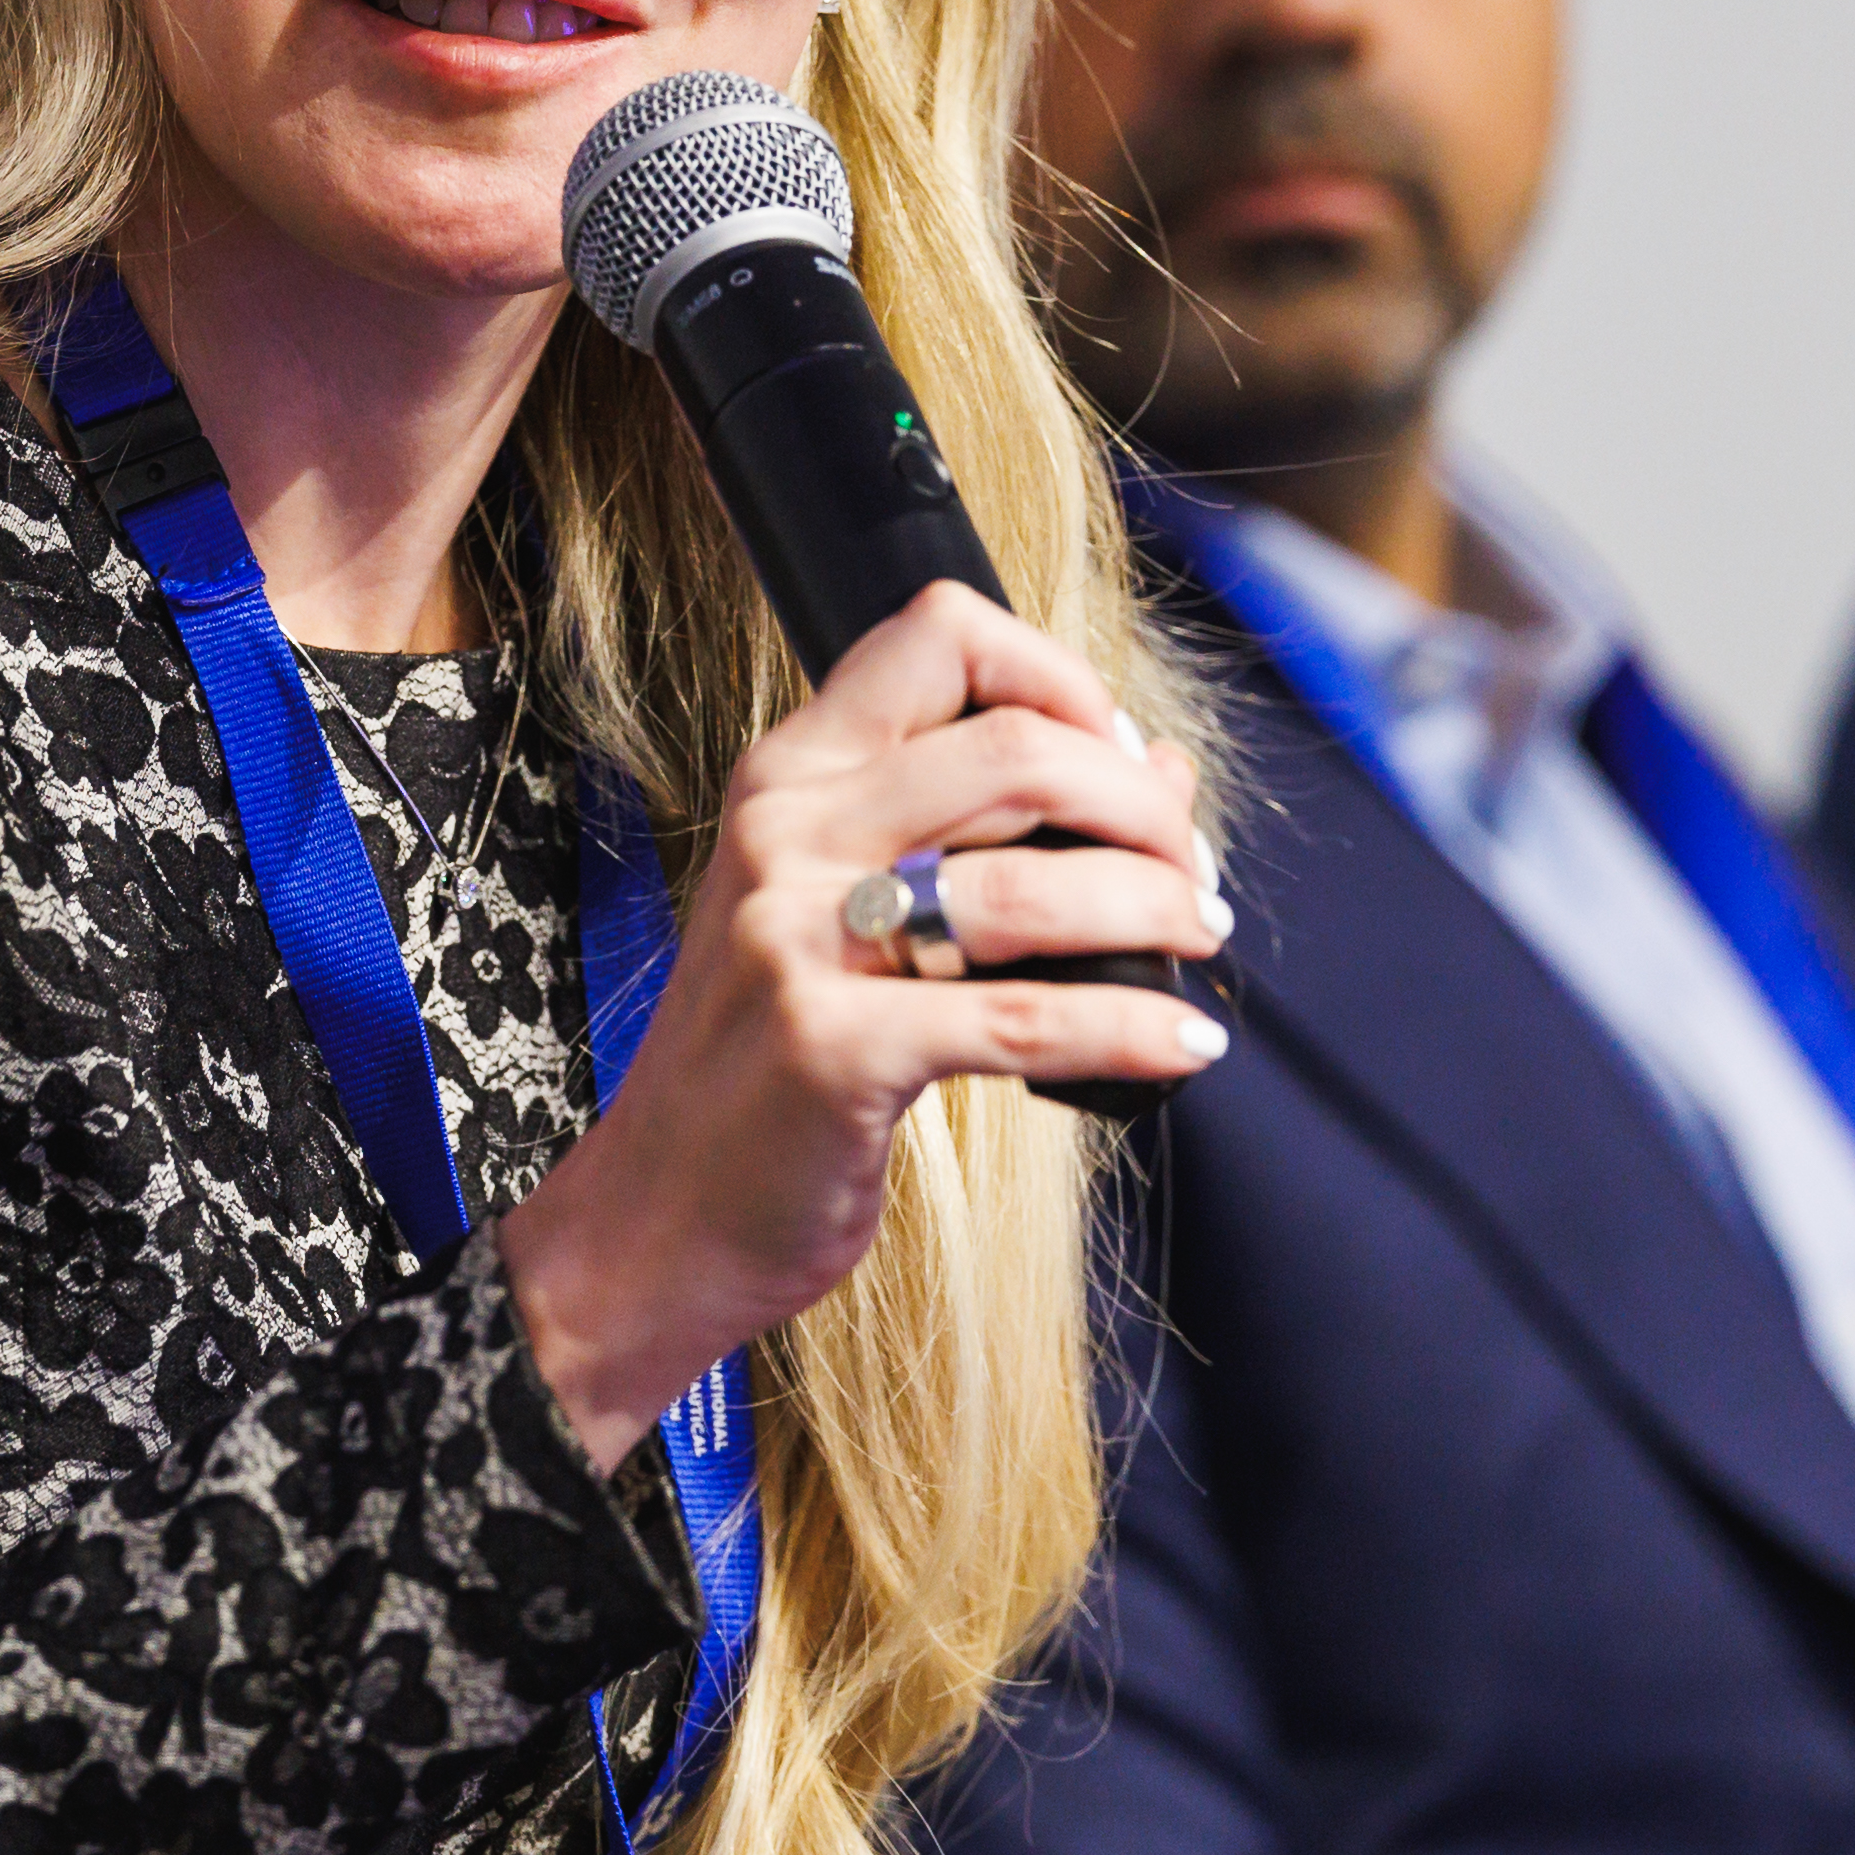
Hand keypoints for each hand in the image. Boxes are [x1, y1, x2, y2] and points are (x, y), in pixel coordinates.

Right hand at [498, 578, 1225, 1459]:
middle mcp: (787, 836)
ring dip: (1156, 909)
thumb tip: (1161, 764)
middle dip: (1143, 807)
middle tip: (1191, 874)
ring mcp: (801, 942)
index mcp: (790, 779)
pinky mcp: (833, 1051)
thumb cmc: (764, 1068)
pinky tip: (1186, 1044)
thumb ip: (987, 830)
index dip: (1061, 679)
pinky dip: (1132, 1027)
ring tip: (1199, 943)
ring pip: (1034, 884)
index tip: (1118, 760)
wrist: (656, 1219)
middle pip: (1016, 747)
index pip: (938, 635)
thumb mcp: (846, 916)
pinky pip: (1027, 1019)